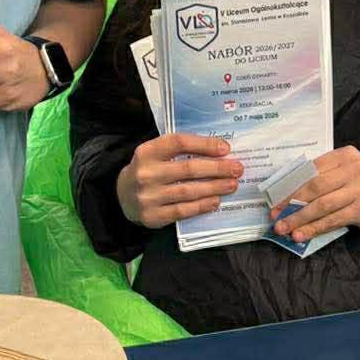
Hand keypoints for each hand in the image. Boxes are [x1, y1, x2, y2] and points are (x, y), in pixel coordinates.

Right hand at [117, 133, 241, 227]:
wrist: (122, 196)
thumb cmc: (149, 169)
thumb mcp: (156, 154)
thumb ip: (180, 150)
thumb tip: (218, 151)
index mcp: (147, 151)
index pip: (179, 143)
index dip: (204, 145)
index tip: (225, 148)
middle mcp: (146, 173)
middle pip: (188, 169)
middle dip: (217, 168)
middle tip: (237, 169)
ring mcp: (148, 196)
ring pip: (188, 191)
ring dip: (214, 187)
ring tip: (231, 184)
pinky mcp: (153, 216)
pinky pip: (183, 210)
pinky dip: (202, 206)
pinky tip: (216, 200)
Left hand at [272, 146, 359, 243]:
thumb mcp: (348, 176)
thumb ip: (325, 180)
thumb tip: (288, 196)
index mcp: (345, 155)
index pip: (311, 169)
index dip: (290, 186)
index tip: (274, 200)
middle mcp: (354, 167)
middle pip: (314, 187)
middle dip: (290, 204)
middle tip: (275, 217)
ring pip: (321, 205)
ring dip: (299, 219)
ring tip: (284, 229)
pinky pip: (333, 219)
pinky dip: (314, 228)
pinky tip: (302, 235)